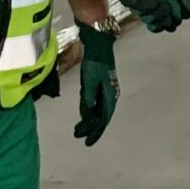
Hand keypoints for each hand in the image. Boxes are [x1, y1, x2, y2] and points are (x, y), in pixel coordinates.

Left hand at [73, 25, 118, 147]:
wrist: (98, 46)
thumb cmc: (94, 62)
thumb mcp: (89, 80)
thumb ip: (88, 97)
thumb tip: (88, 114)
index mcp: (110, 95)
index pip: (103, 119)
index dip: (95, 132)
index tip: (87, 142)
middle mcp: (110, 95)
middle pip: (102, 117)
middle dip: (91, 129)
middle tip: (79, 137)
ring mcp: (106, 91)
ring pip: (99, 111)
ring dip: (89, 120)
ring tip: (78, 130)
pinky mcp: (101, 86)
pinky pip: (96, 103)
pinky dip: (89, 111)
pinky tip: (83, 115)